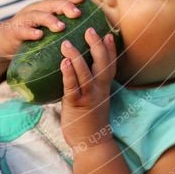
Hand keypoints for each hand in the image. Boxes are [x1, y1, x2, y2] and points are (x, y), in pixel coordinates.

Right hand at [0, 0, 84, 59]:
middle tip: (77, 13)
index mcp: (44, 7)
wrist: (4, 43)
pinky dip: (30, 32)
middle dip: (64, 6)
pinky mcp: (13, 32)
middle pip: (49, 3)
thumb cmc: (33, 36)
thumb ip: (63, 25)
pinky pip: (21, 30)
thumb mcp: (47, 28)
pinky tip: (39, 36)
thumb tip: (90, 29)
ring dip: (49, 19)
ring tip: (61, 26)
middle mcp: (34, 10)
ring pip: (36, 15)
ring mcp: (22, 20)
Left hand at [60, 28, 116, 150]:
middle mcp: (99, 90)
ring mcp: (89, 98)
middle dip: (97, 46)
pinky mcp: (76, 106)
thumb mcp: (92, 98)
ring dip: (77, 57)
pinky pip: (72, 88)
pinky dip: (68, 75)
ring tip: (66, 43)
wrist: (91, 144)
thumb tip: (73, 67)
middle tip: (89, 29)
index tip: (110, 33)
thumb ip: (86, 83)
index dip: (111, 49)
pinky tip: (63, 63)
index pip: (110, 65)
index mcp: (103, 88)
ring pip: (85, 74)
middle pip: (102, 64)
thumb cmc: (88, 120)